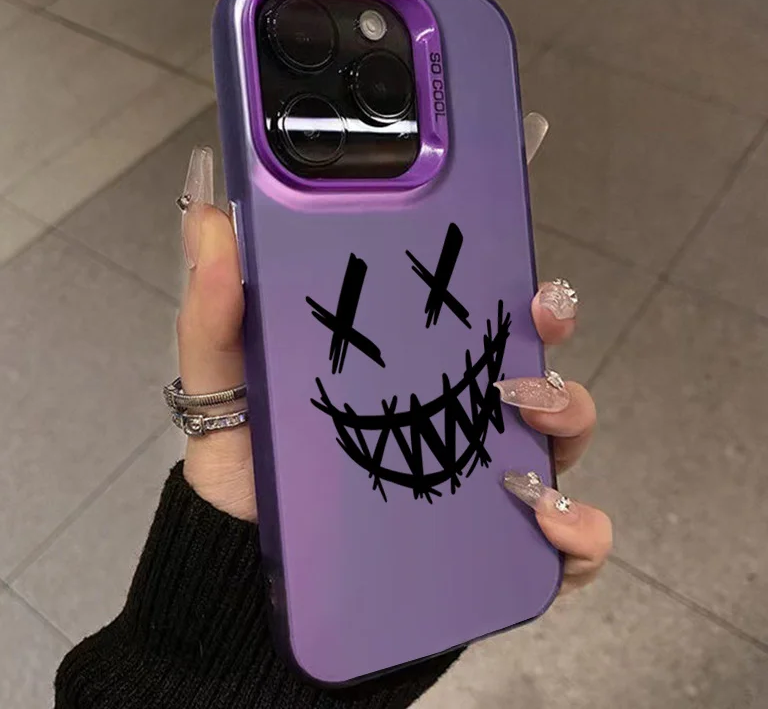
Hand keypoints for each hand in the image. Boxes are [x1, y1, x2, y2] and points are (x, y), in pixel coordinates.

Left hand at [175, 118, 609, 592]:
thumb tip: (210, 220)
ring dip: (569, 419)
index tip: (522, 284)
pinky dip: (580, 529)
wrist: (247, 572)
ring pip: (562, 440)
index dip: (513, 293)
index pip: (478, 319)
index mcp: (409, 369)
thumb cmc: (248, 470)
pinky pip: (567, 541)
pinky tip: (549, 521)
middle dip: (552, 346)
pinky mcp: (495, 551)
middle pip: (533, 369)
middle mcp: (455, 415)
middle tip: (534, 341)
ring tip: (531, 428)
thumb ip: (218, 310)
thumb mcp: (227, 384)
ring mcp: (481, 482)